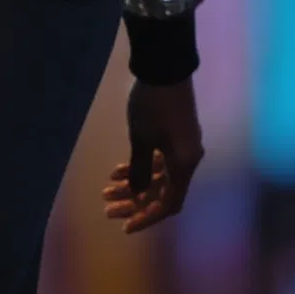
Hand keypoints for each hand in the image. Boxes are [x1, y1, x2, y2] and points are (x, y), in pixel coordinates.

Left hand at [103, 76, 203, 233]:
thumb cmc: (152, 106)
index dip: (147, 217)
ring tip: (106, 190)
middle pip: (162, 191)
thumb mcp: (141, 140)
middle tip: (107, 209)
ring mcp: (182, 146)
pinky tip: (116, 170)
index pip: (168, 203)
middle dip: (134, 202)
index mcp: (184, 164)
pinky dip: (139, 166)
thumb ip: (140, 171)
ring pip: (158, 175)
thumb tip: (139, 196)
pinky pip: (159, 159)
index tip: (125, 226)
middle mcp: (187, 159)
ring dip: (133, 184)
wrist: (164, 67)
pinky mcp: (175, 135)